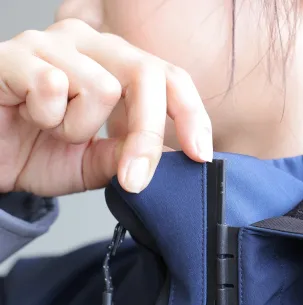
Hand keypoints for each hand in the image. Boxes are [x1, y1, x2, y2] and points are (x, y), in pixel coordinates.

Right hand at [0, 18, 211, 195]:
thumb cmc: (38, 152)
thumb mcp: (95, 164)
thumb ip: (129, 155)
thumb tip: (170, 155)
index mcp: (117, 67)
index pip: (170, 78)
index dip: (192, 115)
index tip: (201, 155)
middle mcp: (91, 46)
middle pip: (147, 75)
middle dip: (146, 134)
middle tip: (133, 178)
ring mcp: (53, 43)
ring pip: (103, 87)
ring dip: (79, 129)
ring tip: (54, 130)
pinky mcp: (16, 54)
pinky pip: (53, 86)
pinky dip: (47, 118)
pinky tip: (30, 116)